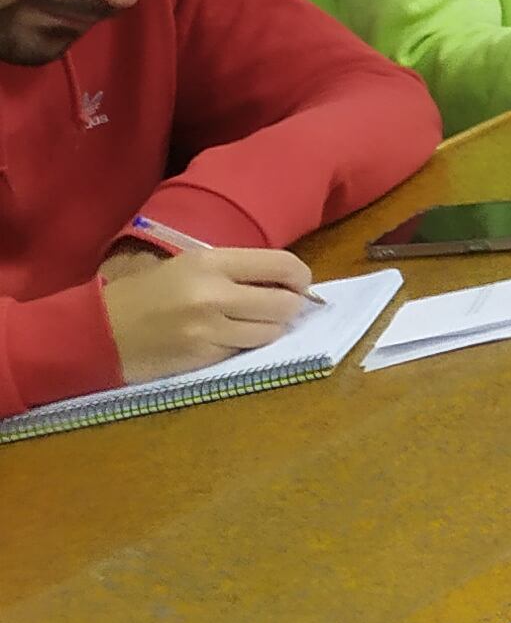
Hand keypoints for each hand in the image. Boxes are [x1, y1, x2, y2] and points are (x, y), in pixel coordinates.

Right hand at [102, 245, 311, 382]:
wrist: (98, 332)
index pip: (282, 265)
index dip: (300, 276)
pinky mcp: (203, 358)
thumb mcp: (187, 266)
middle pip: (285, 303)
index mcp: (211, 264)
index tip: (299, 282)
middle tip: (281, 305)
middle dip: (291, 305)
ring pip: (270, 332)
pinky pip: (244, 350)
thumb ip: (234, 269)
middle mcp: (215, 296)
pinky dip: (245, 344)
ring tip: (254, 322)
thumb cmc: (143, 293)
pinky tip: (229, 337)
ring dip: (270, 328)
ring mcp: (209, 331)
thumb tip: (283, 279)